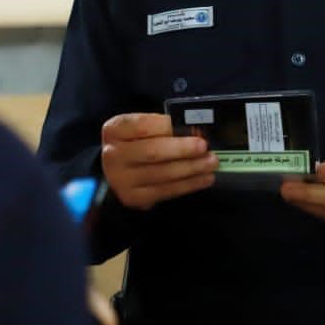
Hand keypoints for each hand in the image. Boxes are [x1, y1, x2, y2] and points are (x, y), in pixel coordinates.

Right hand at [100, 112, 216, 209]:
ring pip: (161, 174)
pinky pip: (165, 191)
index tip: (192, 126)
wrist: (117, 169)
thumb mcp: (142, 127)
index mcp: (114, 130)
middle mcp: (113, 155)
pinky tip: (204, 179)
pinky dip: (188, 185)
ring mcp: (121, 180)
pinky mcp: (134, 198)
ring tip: (211, 163)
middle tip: (204, 147)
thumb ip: (163, 127)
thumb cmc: (136, 142)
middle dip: (183, 149)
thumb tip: (195, 131)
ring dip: (191, 169)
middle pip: (152, 152)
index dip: (169, 126)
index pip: (142, 126)